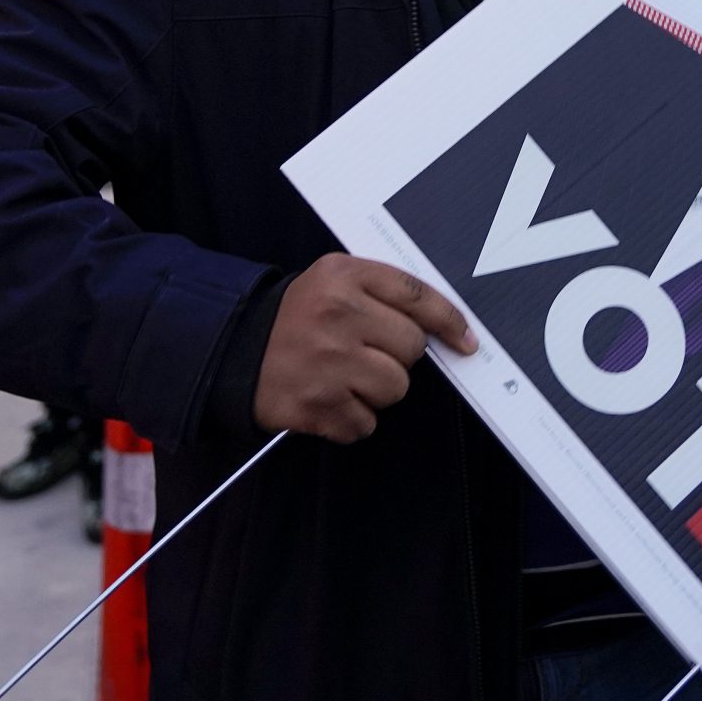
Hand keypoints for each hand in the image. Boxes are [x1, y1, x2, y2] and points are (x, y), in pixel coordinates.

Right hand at [253, 256, 475, 443]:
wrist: (235, 350)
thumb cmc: (300, 318)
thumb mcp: (336, 281)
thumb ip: (388, 293)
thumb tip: (453, 330)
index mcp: (343, 276)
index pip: (417, 295)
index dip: (449, 321)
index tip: (466, 341)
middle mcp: (337, 316)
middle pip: (412, 349)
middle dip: (396, 356)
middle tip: (362, 352)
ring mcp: (327, 364)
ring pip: (395, 389)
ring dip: (377, 391)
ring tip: (344, 376)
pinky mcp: (317, 406)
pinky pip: (366, 424)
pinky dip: (352, 419)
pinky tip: (329, 398)